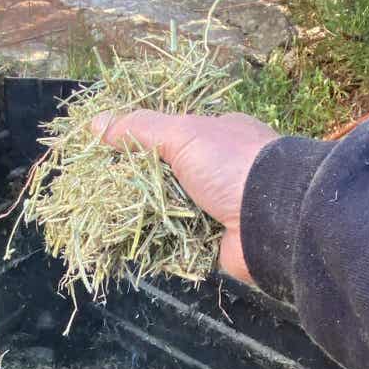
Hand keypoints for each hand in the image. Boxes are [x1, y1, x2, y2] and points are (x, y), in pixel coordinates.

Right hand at [91, 110, 278, 282]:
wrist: (273, 221)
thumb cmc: (232, 166)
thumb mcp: (183, 134)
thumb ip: (140, 128)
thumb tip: (95, 124)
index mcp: (217, 136)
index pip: (168, 135)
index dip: (137, 143)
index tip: (107, 154)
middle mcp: (219, 170)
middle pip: (166, 175)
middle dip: (136, 185)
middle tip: (101, 191)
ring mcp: (217, 207)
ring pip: (169, 211)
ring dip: (143, 217)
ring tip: (106, 219)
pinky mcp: (213, 241)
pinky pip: (178, 242)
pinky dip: (158, 244)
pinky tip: (130, 244)